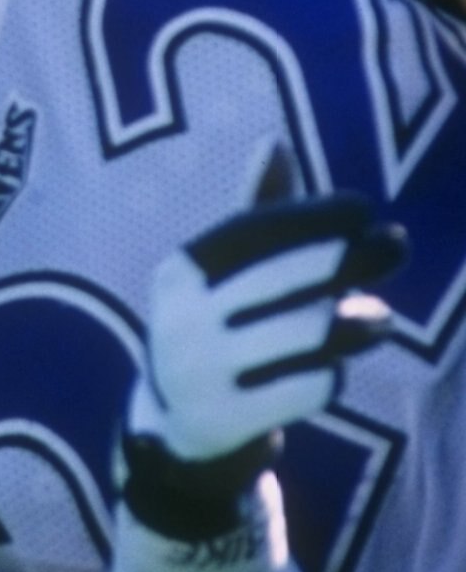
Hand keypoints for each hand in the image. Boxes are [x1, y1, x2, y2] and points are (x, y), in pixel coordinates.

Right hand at [123, 159, 403, 524]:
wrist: (174, 429)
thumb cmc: (218, 330)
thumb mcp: (222, 276)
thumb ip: (254, 216)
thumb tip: (274, 143)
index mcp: (178, 272)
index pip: (253, 230)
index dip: (312, 215)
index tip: (363, 206)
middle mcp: (180, 318)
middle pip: (285, 279)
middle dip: (350, 257)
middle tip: (397, 244)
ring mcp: (200, 372)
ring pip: (305, 335)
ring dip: (356, 322)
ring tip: (382, 319)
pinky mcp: (227, 420)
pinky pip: (306, 388)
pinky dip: (329, 376)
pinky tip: (333, 371)